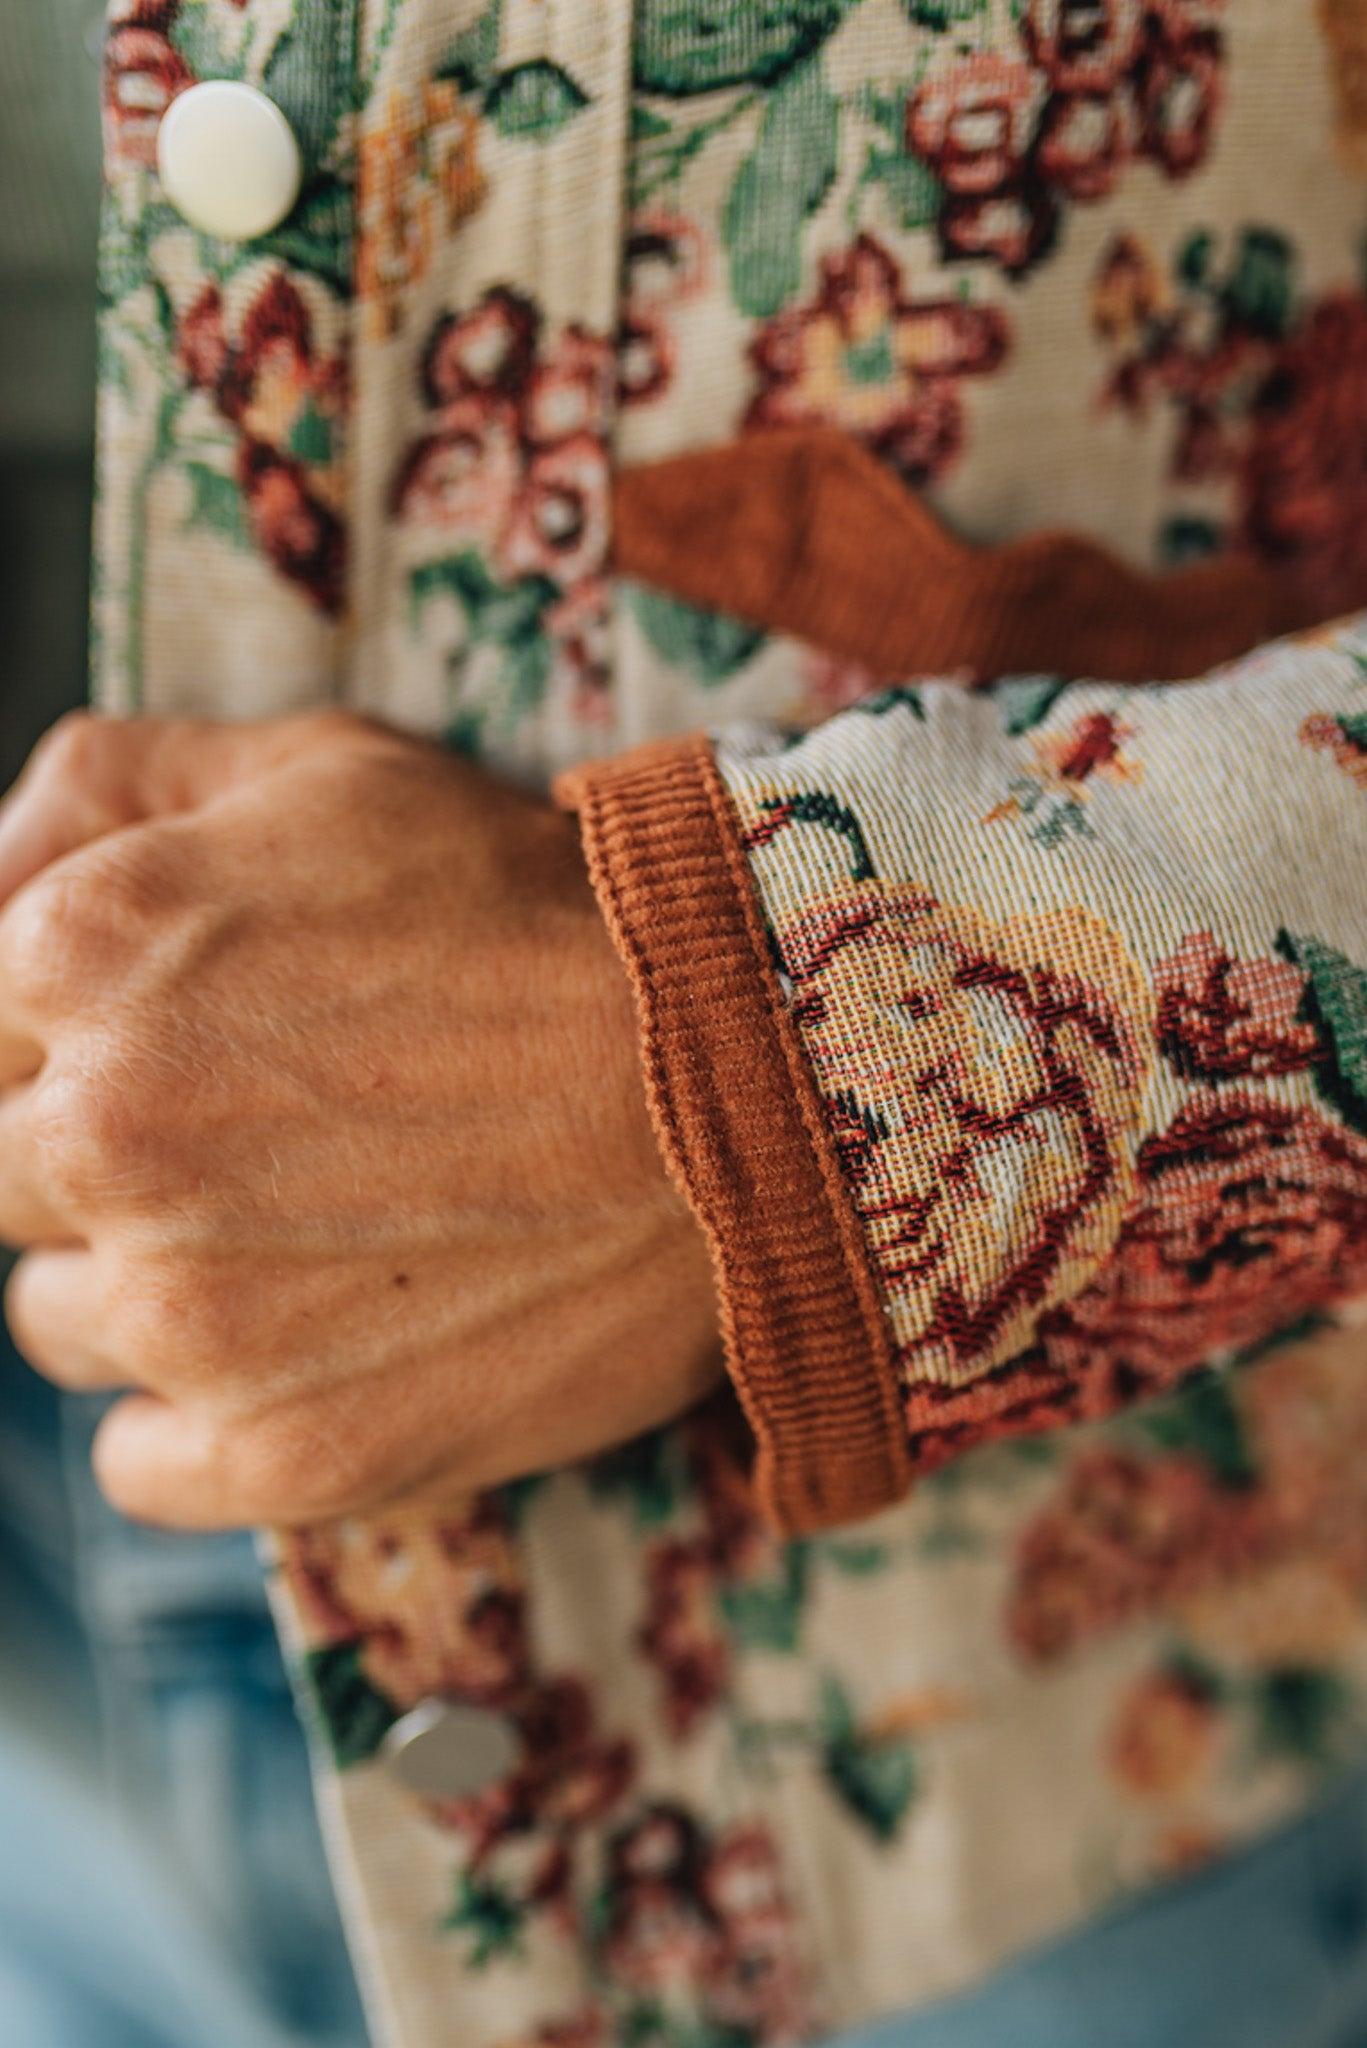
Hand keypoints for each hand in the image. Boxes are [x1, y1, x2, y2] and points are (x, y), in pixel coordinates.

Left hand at [0, 712, 720, 1526]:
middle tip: (252, 1137)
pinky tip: (310, 1344)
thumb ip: (106, 787)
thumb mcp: (322, 769)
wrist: (746, 1076)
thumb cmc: (536, 912)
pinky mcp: (280, 1454)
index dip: (71, 1039)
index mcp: (83, 951)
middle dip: (99, 1157)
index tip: (180, 1049)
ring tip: (299, 1236)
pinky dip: (202, 1419)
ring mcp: (191, 1313)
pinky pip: (138, 1463)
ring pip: (59, 1323)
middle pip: (0, 1180)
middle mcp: (104, 1134)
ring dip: (147, 1285)